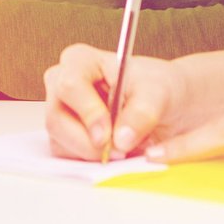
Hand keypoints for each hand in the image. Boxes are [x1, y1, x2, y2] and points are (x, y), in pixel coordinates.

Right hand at [43, 43, 190, 160]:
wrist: (166, 106)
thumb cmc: (157, 88)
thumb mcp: (158, 94)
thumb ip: (141, 113)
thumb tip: (121, 138)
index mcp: (80, 61)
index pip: (70, 85)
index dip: (87, 112)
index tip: (108, 134)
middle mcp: (62, 84)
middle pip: (56, 119)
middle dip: (88, 142)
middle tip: (120, 151)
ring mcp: (61, 113)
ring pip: (59, 142)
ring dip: (93, 154)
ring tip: (125, 148)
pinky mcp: (64, 138)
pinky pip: (68, 158)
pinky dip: (92, 162)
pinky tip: (115, 152)